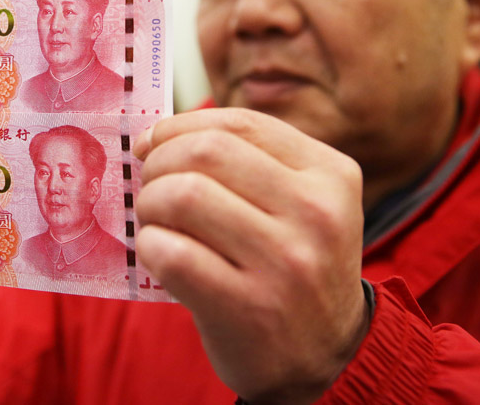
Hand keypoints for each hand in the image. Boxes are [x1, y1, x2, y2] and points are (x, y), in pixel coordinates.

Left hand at [133, 108, 368, 403]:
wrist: (323, 355)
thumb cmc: (291, 264)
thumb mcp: (301, 203)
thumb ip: (249, 161)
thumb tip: (157, 136)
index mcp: (330, 174)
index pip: (239, 124)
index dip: (180, 127)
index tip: (151, 143)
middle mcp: (316, 212)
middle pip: (206, 152)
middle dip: (158, 164)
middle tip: (149, 187)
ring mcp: (287, 262)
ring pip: (184, 196)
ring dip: (150, 205)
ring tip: (154, 222)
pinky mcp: (251, 308)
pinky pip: (174, 253)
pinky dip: (150, 247)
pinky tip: (158, 254)